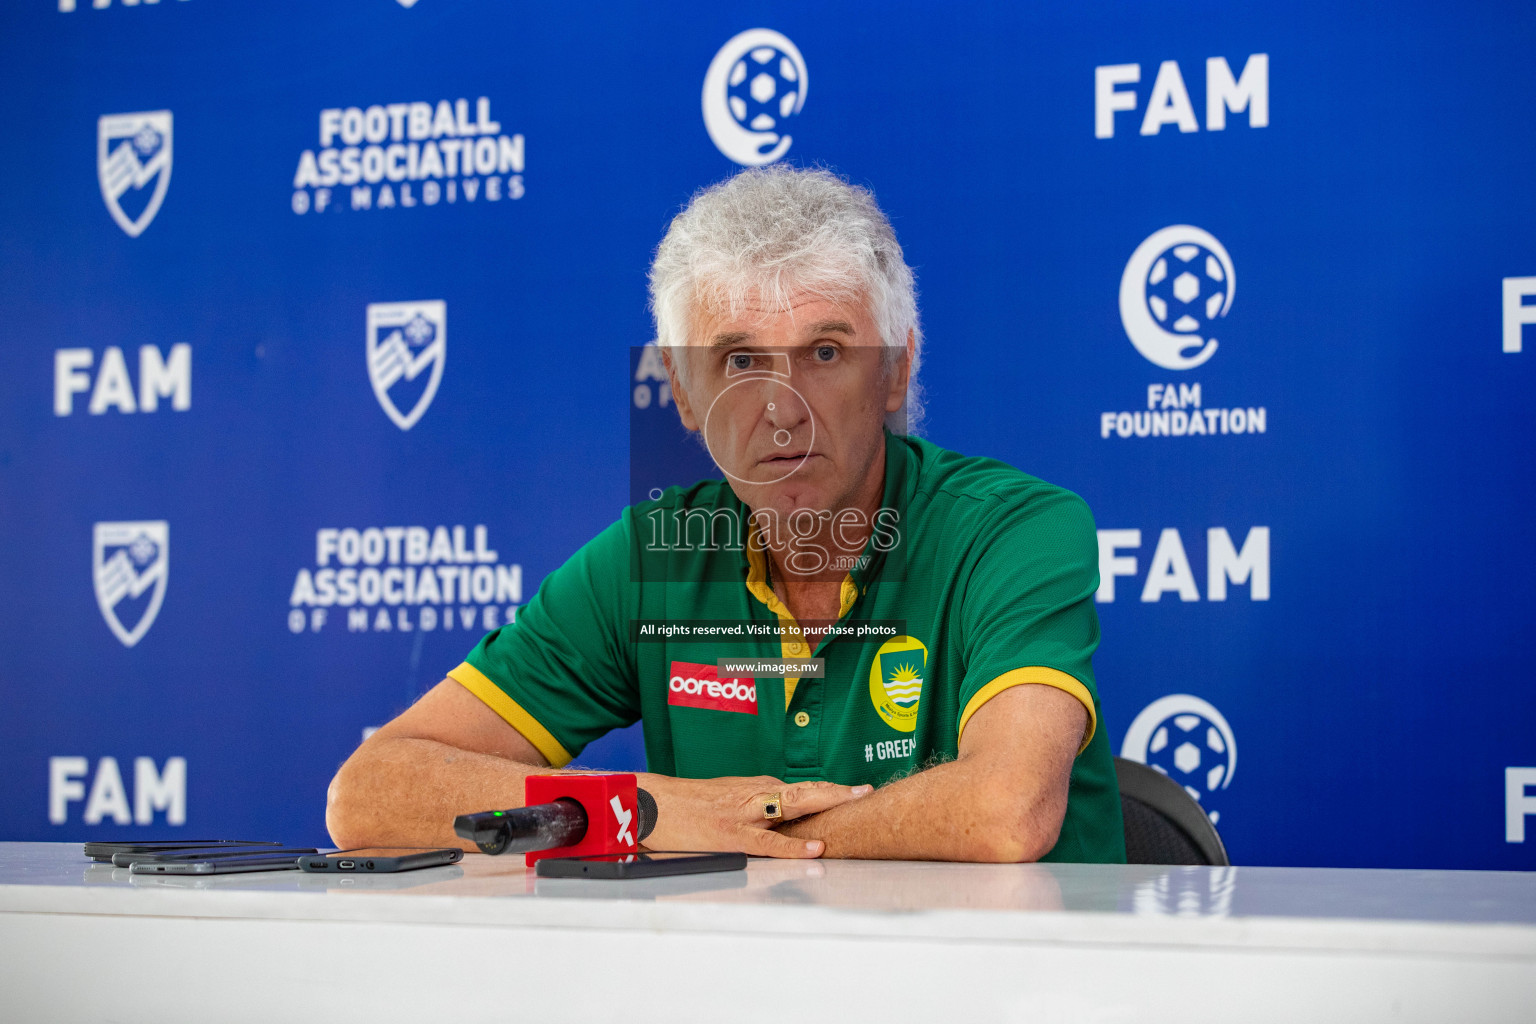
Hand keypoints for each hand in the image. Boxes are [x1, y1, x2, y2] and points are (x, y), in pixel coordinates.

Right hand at [636, 774, 871, 857]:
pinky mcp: (733, 835)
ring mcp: (746, 813)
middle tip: (865, 791)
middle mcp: (756, 794)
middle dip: (837, 791)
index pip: (803, 788)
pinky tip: (814, 848)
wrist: (653, 803)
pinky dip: (793, 845)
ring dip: (825, 803)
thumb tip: (787, 811)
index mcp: (757, 786)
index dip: (831, 790)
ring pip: (793, 805)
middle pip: (805, 790)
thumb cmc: (690, 804)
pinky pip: (769, 842)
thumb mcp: (730, 795)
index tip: (856, 792)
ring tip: (853, 803)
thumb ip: (759, 802)